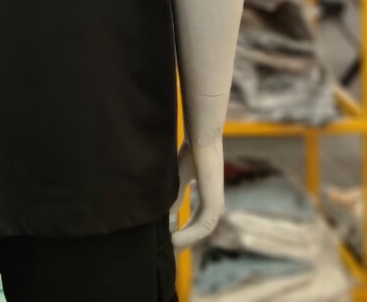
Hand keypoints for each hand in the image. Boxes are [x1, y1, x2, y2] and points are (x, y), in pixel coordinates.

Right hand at [170, 135, 224, 250]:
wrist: (202, 136)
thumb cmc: (192, 151)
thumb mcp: (180, 177)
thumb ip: (176, 194)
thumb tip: (169, 213)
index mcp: (208, 196)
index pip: (198, 220)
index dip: (184, 231)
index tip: (169, 237)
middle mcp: (214, 202)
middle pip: (200, 229)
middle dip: (185, 240)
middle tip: (169, 249)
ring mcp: (215, 203)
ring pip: (202, 230)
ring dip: (186, 240)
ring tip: (169, 246)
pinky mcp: (213, 201)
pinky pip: (203, 225)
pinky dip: (189, 234)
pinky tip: (174, 238)